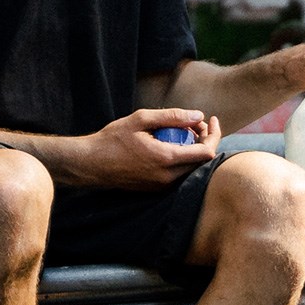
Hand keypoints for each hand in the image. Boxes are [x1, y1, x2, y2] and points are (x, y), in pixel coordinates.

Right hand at [69, 108, 218, 189]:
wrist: (90, 164)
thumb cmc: (113, 139)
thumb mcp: (141, 120)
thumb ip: (172, 117)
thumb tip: (198, 115)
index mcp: (166, 159)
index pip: (206, 152)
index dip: (213, 134)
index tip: (210, 120)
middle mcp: (168, 177)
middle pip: (202, 162)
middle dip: (205, 140)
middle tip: (195, 124)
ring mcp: (162, 186)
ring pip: (191, 169)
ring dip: (194, 150)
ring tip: (183, 131)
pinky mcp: (156, 189)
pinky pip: (179, 174)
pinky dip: (182, 159)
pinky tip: (172, 144)